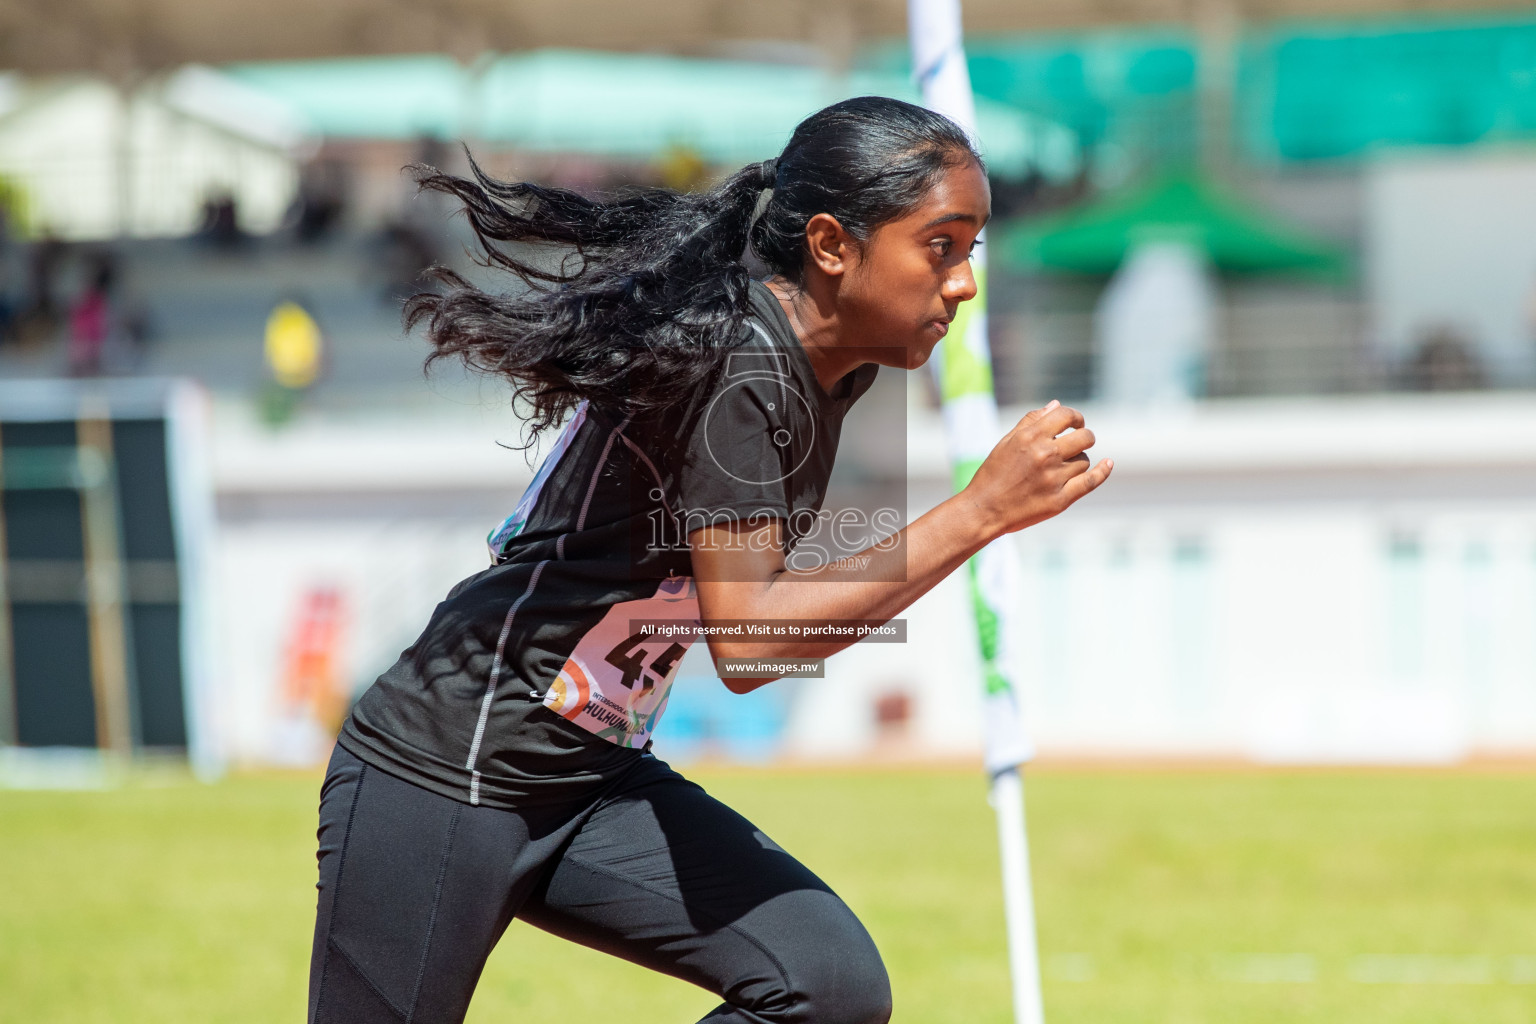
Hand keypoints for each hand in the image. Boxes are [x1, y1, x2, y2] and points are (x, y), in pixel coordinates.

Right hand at [963, 400, 1112, 536]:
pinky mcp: (1061, 500)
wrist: (984, 510)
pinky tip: (1108, 463)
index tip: (1076, 423)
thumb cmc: (993, 474)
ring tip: (1061, 468)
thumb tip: (1057, 405)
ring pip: (1084, 460)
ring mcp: (1054, 478)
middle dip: (1084, 436)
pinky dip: (1102, 471)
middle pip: (1084, 437)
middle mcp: (1045, 455)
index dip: (1076, 417)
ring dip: (1078, 460)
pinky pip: (1091, 481)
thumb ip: (1032, 421)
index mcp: (1030, 437)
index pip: (1066, 416)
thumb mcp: (1007, 442)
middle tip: (1077, 442)